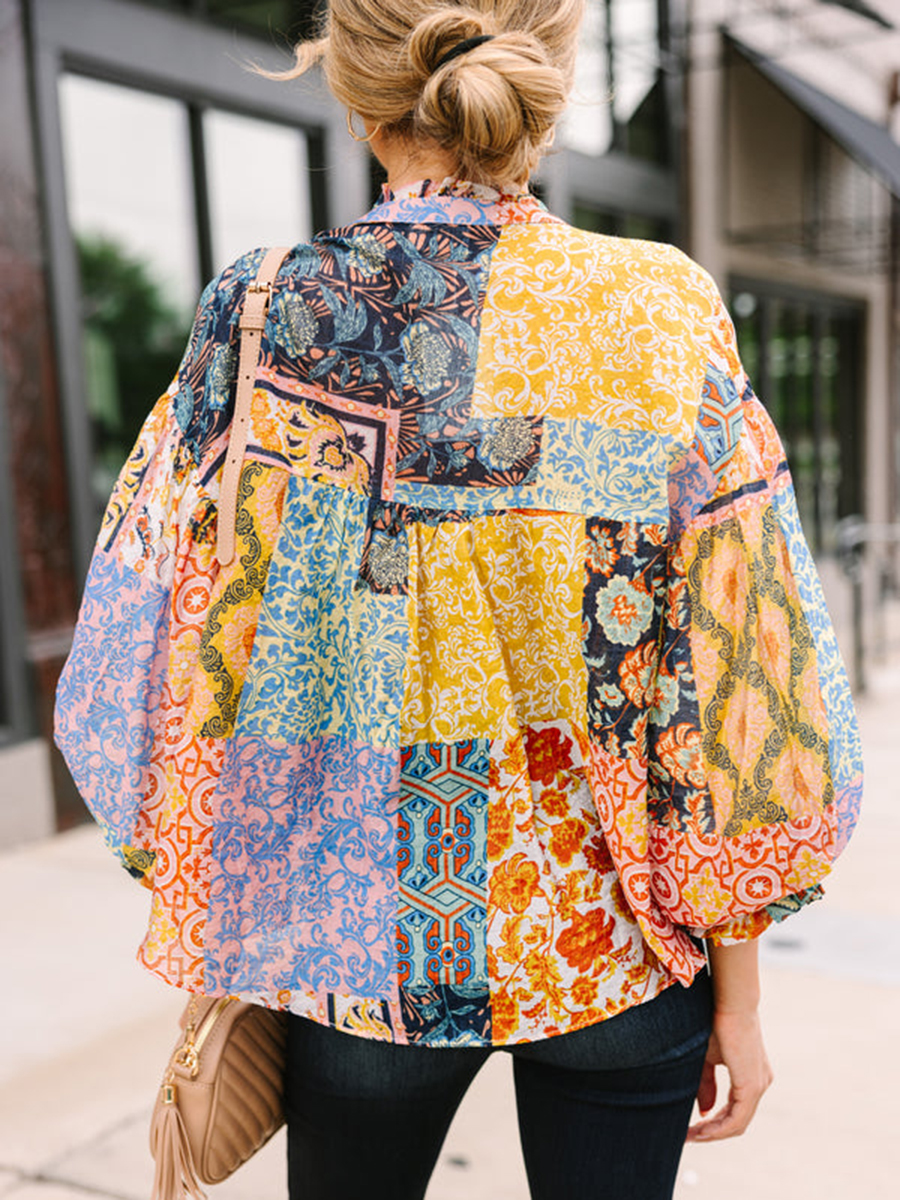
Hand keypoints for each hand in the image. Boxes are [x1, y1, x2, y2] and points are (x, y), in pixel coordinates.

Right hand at [685, 1008, 772, 1141]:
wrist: (731, 1002)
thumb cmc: (717, 1022)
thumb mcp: (707, 1057)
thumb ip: (706, 1084)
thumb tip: (704, 1111)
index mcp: (752, 1076)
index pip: (734, 1110)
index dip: (712, 1123)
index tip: (691, 1127)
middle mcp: (760, 1083)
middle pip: (736, 1121)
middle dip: (711, 1132)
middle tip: (687, 1136)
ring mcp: (758, 1086)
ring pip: (737, 1123)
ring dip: (713, 1133)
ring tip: (690, 1136)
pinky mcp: (752, 1086)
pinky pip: (737, 1118)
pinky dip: (718, 1128)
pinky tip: (700, 1128)